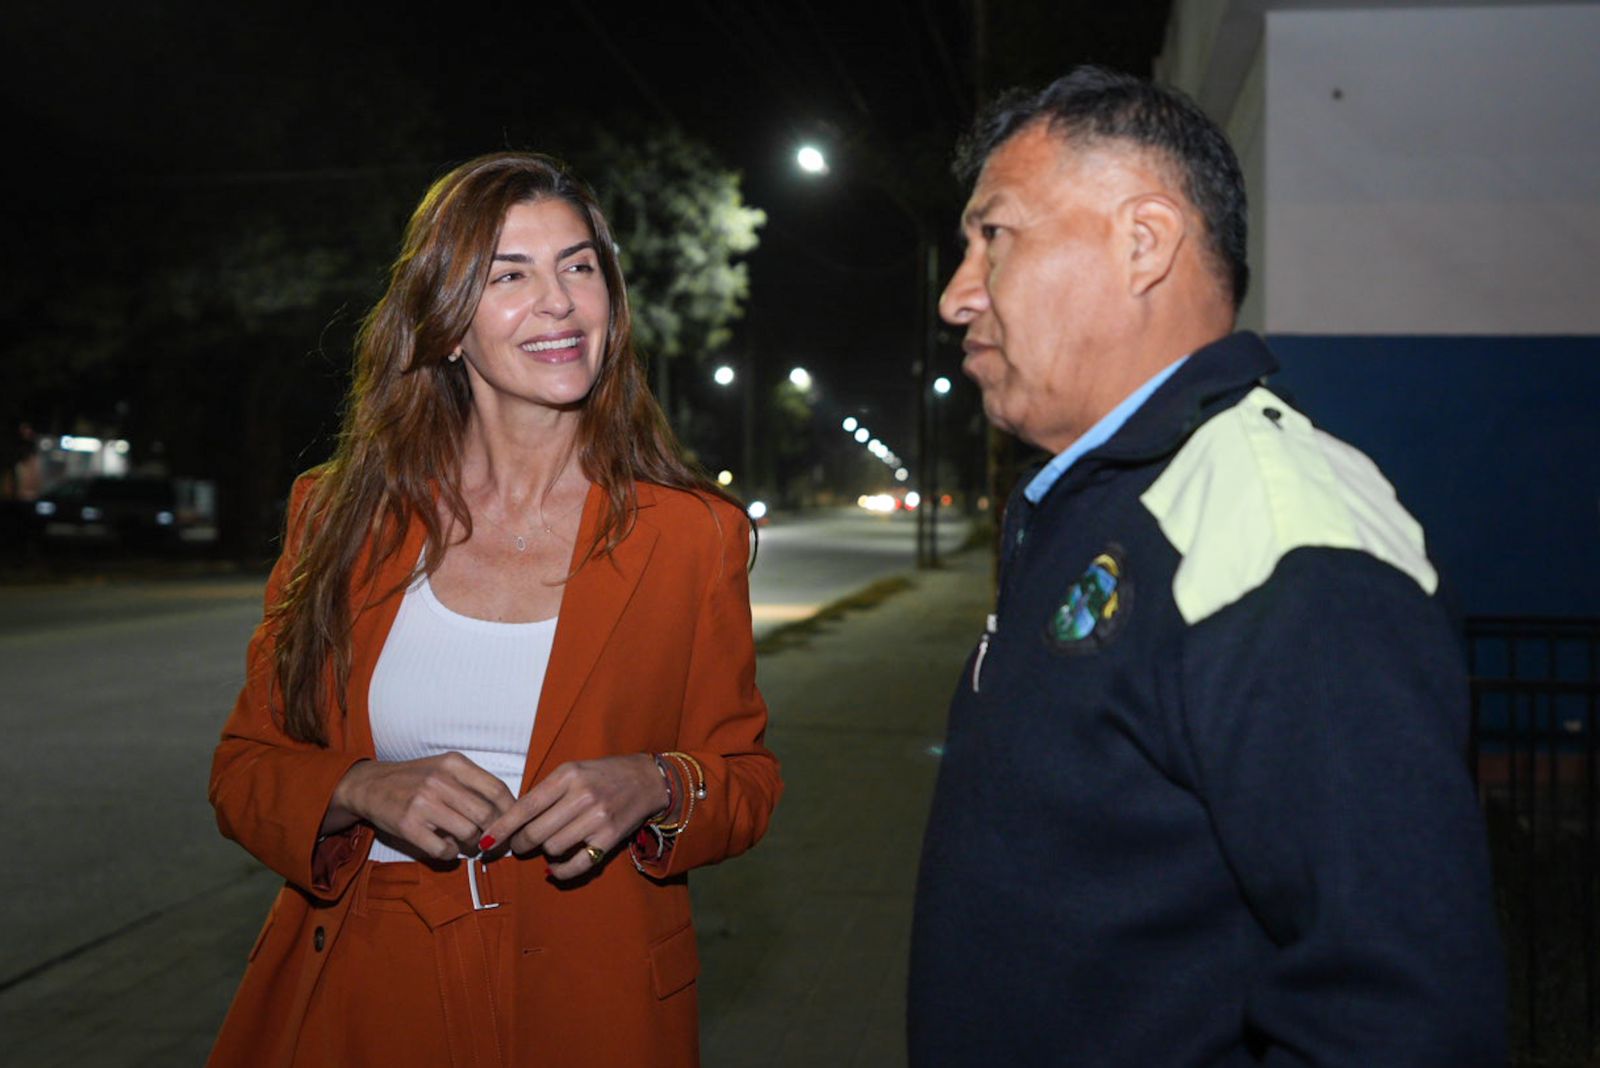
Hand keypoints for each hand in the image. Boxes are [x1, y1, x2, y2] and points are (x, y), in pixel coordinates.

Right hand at [326, 753, 516, 861]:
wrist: (370, 786)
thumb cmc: (415, 779)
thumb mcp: (445, 768)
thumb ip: (474, 783)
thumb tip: (510, 810)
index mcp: (454, 763)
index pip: (497, 789)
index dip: (511, 811)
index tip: (512, 823)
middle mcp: (439, 781)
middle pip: (487, 815)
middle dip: (496, 833)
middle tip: (493, 841)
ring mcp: (423, 804)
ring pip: (469, 833)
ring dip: (474, 844)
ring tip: (468, 843)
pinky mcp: (409, 826)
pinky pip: (444, 850)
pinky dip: (451, 853)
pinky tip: (447, 846)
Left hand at [481, 754, 669, 879]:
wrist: (646, 780)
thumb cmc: (601, 775)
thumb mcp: (572, 771)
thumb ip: (545, 793)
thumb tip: (511, 822)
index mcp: (568, 776)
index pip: (525, 806)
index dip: (501, 828)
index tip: (485, 842)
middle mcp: (582, 796)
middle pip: (535, 832)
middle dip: (521, 844)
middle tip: (520, 845)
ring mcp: (598, 817)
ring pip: (553, 848)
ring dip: (545, 851)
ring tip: (549, 844)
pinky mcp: (610, 837)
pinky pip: (576, 864)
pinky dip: (560, 871)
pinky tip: (554, 867)